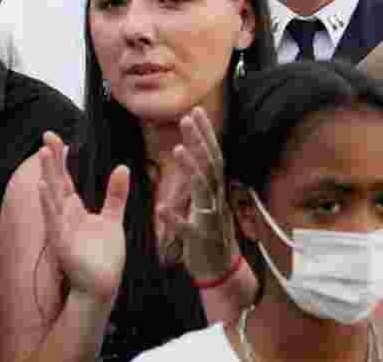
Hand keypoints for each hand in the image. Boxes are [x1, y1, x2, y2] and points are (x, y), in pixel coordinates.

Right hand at [38, 131, 129, 304]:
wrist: (101, 286)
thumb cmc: (103, 256)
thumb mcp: (112, 219)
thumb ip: (116, 195)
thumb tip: (122, 167)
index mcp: (74, 210)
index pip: (64, 179)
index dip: (60, 158)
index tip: (54, 136)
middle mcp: (64, 216)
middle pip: (56, 182)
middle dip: (52, 160)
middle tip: (47, 135)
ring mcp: (61, 229)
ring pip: (52, 197)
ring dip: (48, 176)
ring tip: (44, 153)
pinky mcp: (62, 244)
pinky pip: (53, 221)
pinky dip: (47, 204)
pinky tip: (42, 188)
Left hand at [156, 107, 240, 283]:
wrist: (222, 271)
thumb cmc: (211, 234)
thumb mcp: (208, 202)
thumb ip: (202, 180)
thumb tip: (197, 153)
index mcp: (215, 190)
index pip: (213, 155)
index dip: (205, 133)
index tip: (195, 111)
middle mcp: (216, 200)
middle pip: (210, 165)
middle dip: (200, 141)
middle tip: (187, 118)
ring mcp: (211, 219)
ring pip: (203, 190)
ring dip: (191, 169)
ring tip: (177, 150)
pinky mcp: (201, 241)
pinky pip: (188, 229)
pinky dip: (176, 219)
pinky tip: (161, 209)